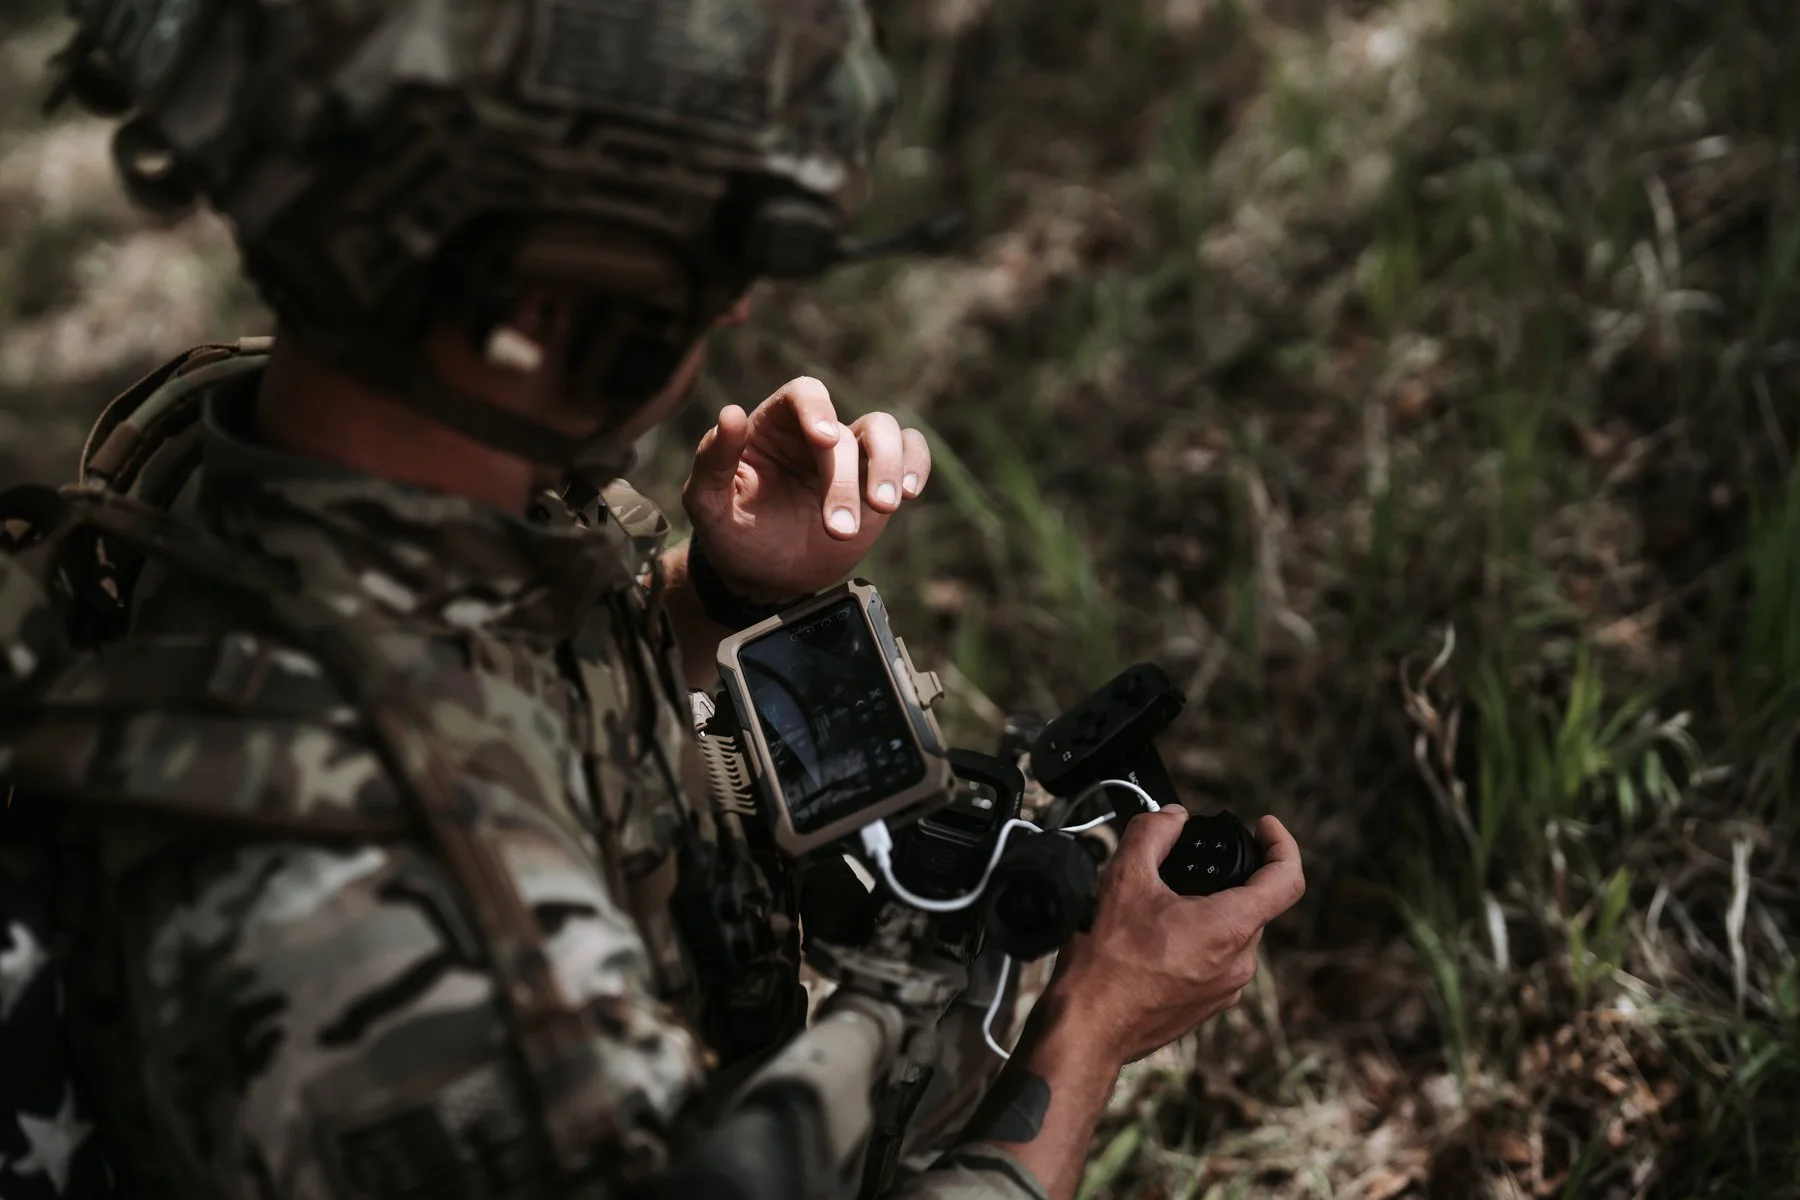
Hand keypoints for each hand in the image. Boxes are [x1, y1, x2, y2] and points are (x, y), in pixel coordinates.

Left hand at [682, 377, 931, 600]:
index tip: (824, 439)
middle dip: (844, 481)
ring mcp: (850, 455)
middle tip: (839, 529)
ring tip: (882, 508)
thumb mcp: (707, 504)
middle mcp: (814, 432)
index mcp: (772, 426)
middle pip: (844, 432)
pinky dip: (916, 463)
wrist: (764, 576)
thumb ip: (713, 460)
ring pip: (885, 431)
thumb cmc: (732, 534)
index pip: (802, 394)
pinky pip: (910, 452)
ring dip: (887, 467)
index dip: (817, 409)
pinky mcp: (875, 480)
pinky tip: (909, 491)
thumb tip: (731, 414)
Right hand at [1047, 810, 1304, 1067]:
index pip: (1287, 878)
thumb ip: (1152, 834)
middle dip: (1225, 878)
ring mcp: (1226, 990)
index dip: (1282, 843)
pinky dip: (1196, 940)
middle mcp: (1239, 963)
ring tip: (1161, 905)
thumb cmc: (1107, 962)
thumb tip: (1171, 817)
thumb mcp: (1124, 879)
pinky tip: (1155, 939)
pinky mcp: (1207, 1006)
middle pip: (1253, 904)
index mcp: (1231, 927)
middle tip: (1189, 863)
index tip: (1264, 827)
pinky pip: (1216, 961)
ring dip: (1207, 910)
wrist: (1087, 1029)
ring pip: (1231, 933)